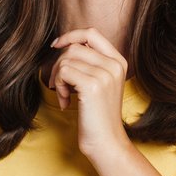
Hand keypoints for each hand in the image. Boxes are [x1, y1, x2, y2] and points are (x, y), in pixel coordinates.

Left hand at [47, 27, 131, 159]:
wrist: (106, 142)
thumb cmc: (98, 116)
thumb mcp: (99, 84)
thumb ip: (90, 63)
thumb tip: (65, 44)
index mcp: (118, 62)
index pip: (91, 33)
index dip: (70, 36)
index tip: (56, 47)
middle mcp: (114, 65)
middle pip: (74, 47)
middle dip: (59, 64)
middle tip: (59, 85)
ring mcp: (105, 74)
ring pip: (66, 59)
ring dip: (58, 78)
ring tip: (64, 96)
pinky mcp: (92, 86)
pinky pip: (63, 72)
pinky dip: (58, 86)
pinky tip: (65, 102)